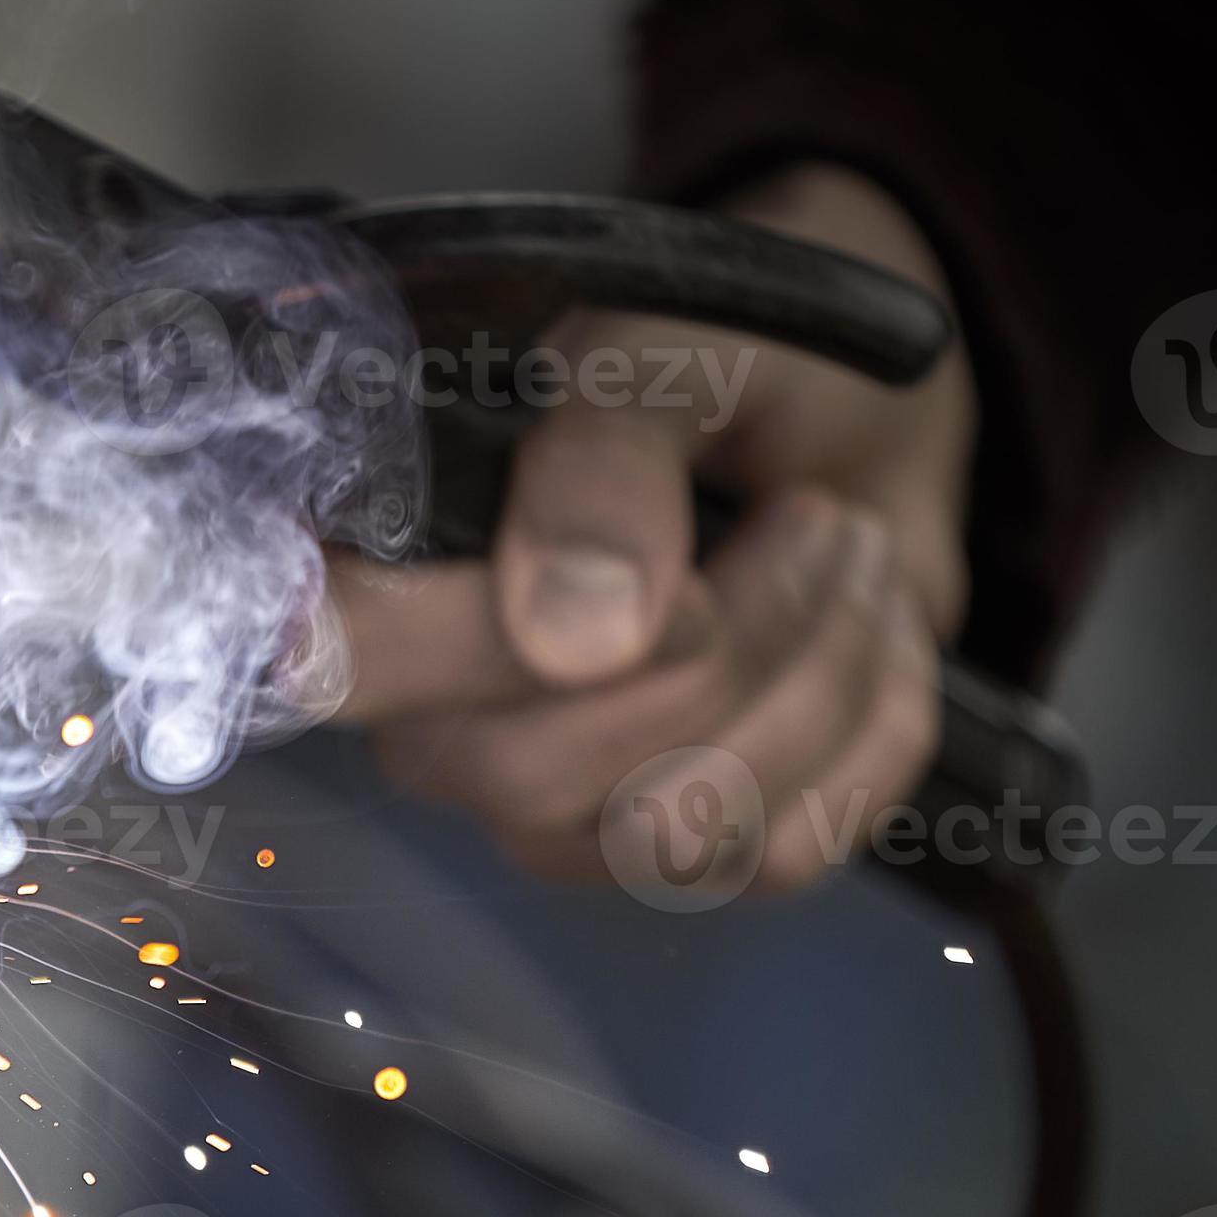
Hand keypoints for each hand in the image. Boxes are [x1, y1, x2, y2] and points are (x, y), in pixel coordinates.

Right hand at [330, 164, 976, 892]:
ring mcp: (567, 821)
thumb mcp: (669, 353)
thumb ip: (603, 460)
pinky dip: (868, 726)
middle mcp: (445, 731)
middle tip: (814, 515)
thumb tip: (572, 635)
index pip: (348, 663)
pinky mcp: (692, 862)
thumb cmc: (734, 368)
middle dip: (725, 639)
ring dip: (817, 669)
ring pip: (680, 835)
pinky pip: (791, 853)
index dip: (475, 633)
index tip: (652, 558)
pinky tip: (861, 633)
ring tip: (846, 545)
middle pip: (537, 775)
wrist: (866, 420)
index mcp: (385, 582)